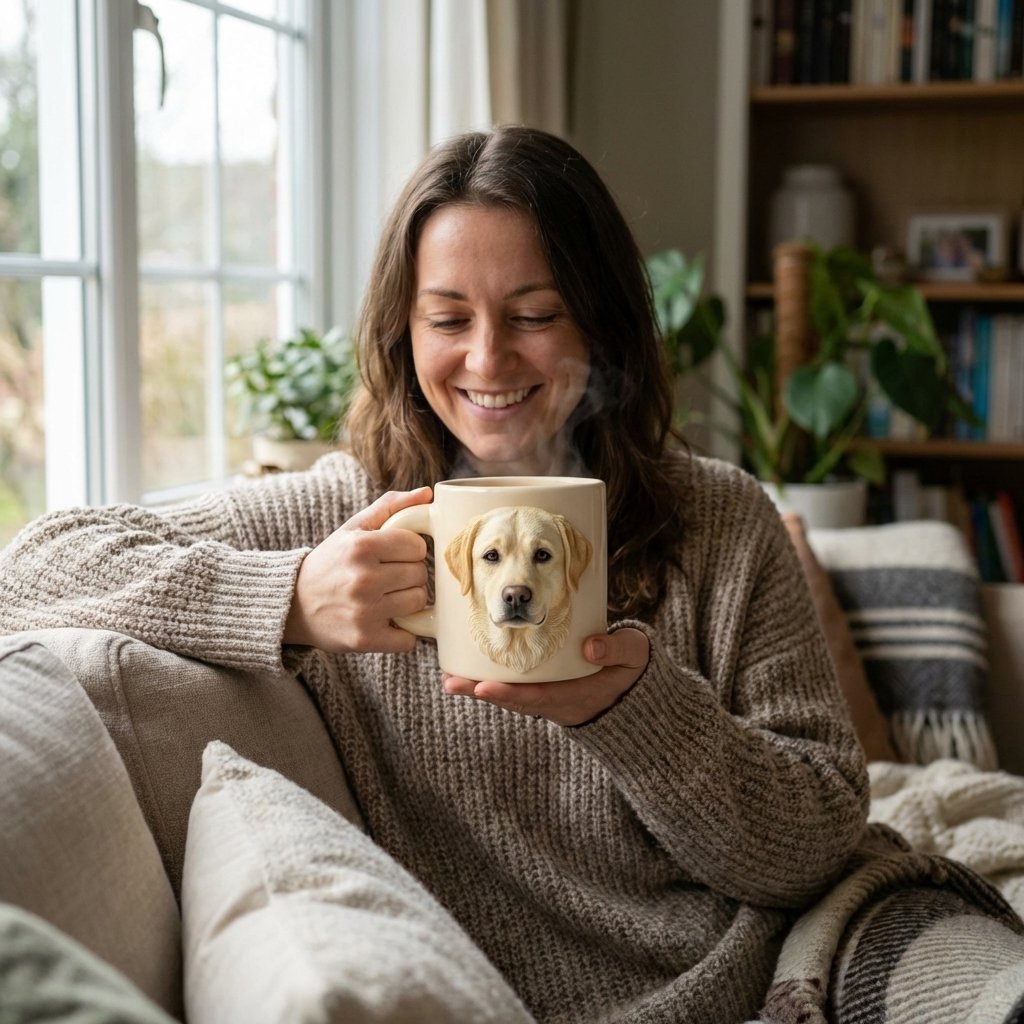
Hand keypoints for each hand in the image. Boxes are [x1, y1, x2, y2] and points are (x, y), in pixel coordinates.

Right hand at [284, 487, 431, 652]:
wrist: (293, 605)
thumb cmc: (331, 562)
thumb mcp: (353, 528)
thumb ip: (391, 506)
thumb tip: (427, 493)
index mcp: (361, 547)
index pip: (417, 546)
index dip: (411, 550)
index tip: (397, 555)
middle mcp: (363, 579)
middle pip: (420, 574)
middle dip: (410, 574)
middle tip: (391, 577)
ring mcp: (364, 611)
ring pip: (419, 602)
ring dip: (409, 601)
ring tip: (389, 597)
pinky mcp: (365, 639)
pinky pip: (409, 638)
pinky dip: (404, 632)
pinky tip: (388, 621)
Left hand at [442, 628, 649, 726]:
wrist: (638, 692)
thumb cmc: (633, 671)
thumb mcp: (634, 657)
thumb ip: (617, 649)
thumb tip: (591, 646)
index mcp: (574, 696)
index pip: (536, 697)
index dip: (508, 693)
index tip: (483, 688)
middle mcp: (555, 701)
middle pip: (512, 699)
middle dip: (480, 691)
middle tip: (449, 683)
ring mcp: (548, 696)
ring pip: (509, 694)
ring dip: (478, 687)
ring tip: (448, 678)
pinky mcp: (544, 687)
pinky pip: (514, 685)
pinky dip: (490, 679)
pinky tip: (468, 667)